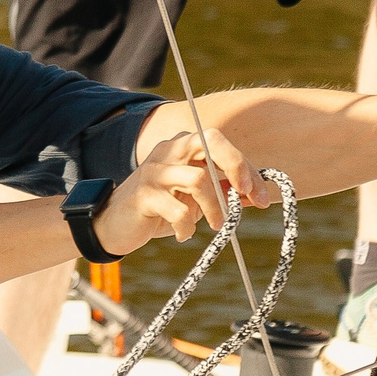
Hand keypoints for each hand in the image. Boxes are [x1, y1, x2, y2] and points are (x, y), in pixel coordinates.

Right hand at [103, 130, 273, 254]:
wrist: (114, 224)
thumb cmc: (161, 208)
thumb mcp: (195, 198)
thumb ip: (222, 191)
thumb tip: (257, 195)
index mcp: (183, 146)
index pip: (219, 143)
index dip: (245, 167)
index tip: (262, 197)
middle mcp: (169, 150)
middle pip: (209, 141)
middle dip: (235, 166)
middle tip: (246, 196)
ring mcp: (154, 171)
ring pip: (198, 179)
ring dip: (214, 208)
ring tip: (215, 225)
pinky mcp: (143, 195)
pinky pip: (177, 210)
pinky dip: (187, 227)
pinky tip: (183, 234)